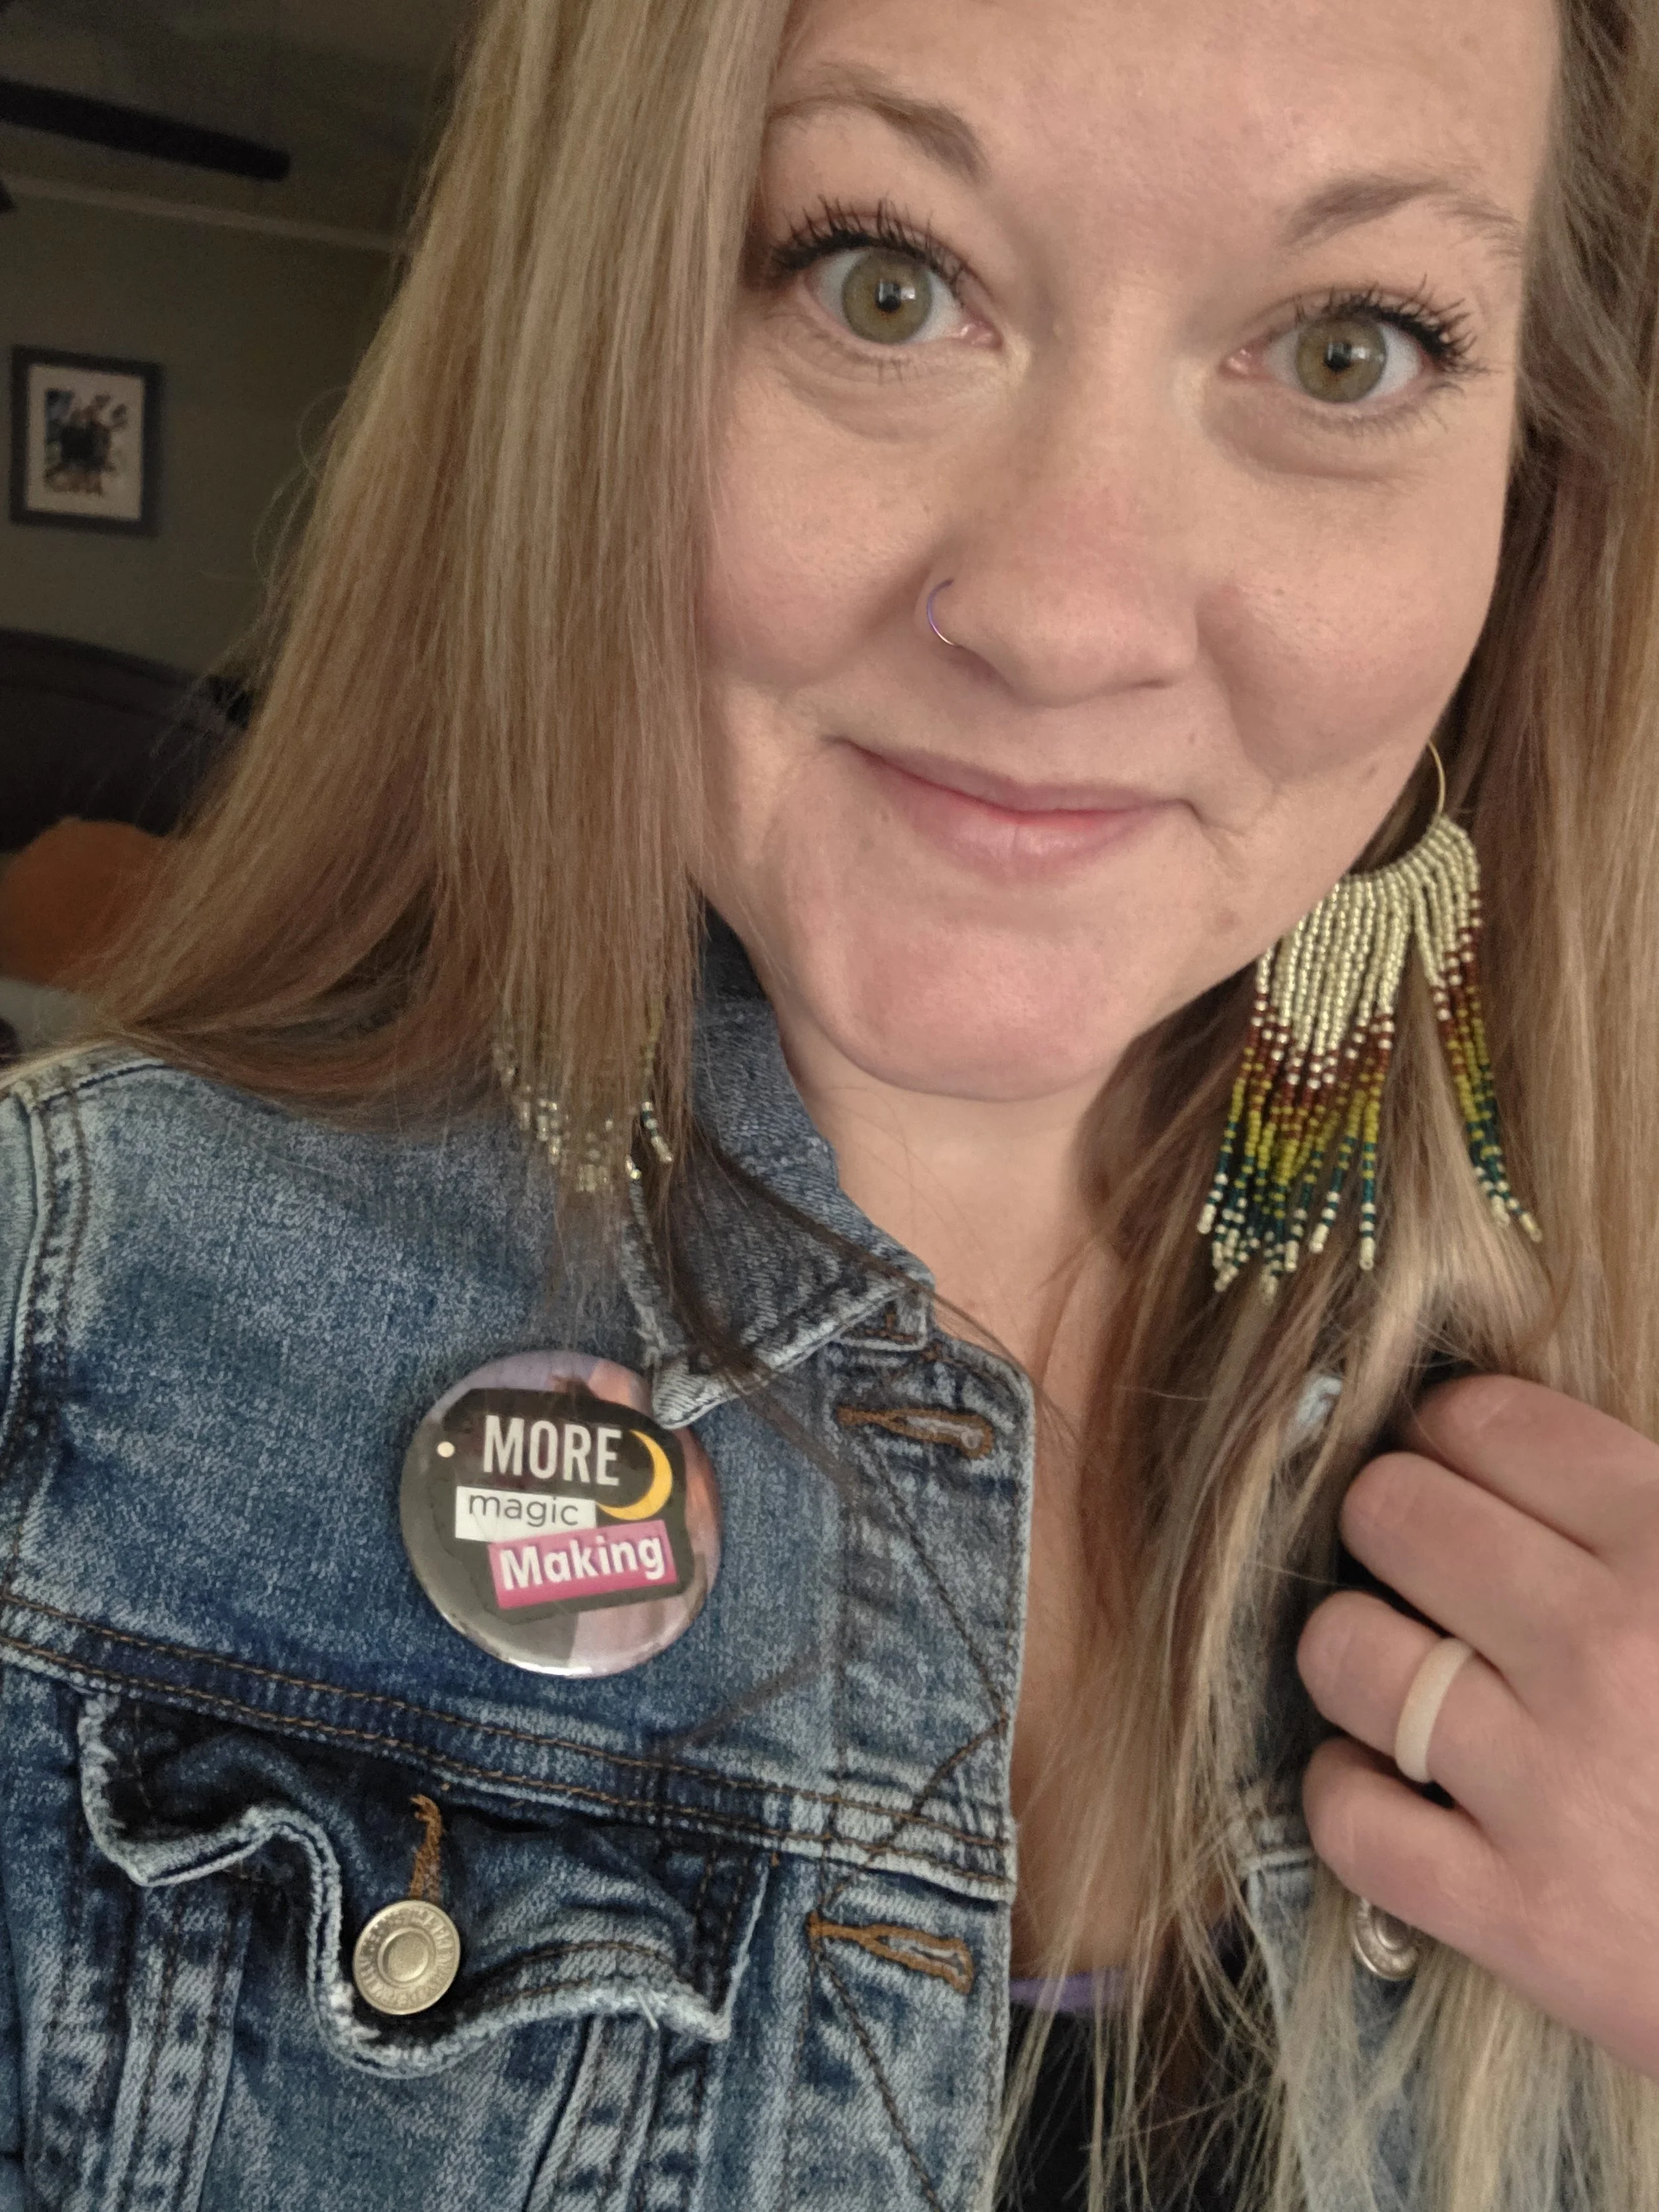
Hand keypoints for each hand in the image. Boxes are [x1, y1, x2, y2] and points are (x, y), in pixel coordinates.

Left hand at [1296, 1373, 1658, 2078]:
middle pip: (1389, 1511)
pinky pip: (1348, 1815)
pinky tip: (1400, 1788)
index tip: (1458, 1469)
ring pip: (1344, 1648)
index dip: (1448, 1434)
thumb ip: (1637, 1506)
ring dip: (1357, 1654)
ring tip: (1407, 1674)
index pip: (1481, 1421)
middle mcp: (1605, 1652)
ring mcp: (1555, 1787)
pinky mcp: (1523, 1916)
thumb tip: (1503, 1435)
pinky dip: (1350, 1796)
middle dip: (1394, 1528)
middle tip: (1430, 1571)